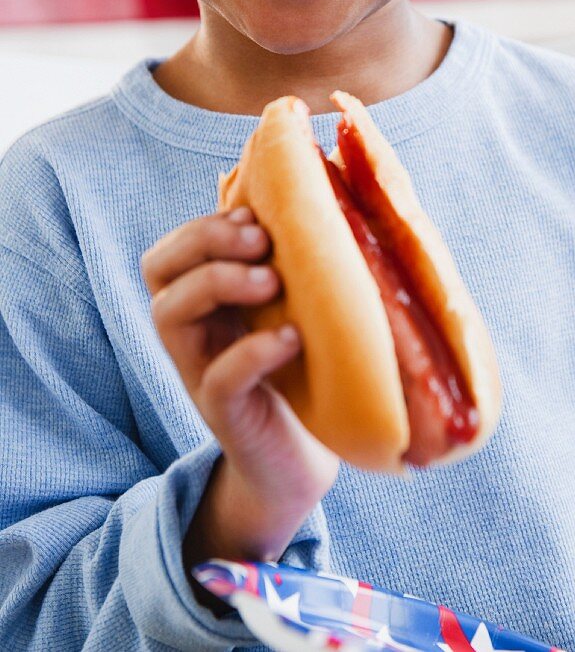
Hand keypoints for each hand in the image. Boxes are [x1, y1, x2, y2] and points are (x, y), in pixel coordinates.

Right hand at [141, 207, 339, 570]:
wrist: (301, 465)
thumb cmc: (303, 375)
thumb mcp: (290, 312)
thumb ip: (289, 269)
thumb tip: (328, 197)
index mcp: (205, 305)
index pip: (169, 251)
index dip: (201, 226)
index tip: (254, 218)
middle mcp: (192, 335)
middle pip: (158, 271)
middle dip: (204, 241)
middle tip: (259, 242)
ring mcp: (201, 374)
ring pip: (169, 313)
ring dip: (218, 282)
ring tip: (271, 281)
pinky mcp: (225, 415)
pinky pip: (219, 377)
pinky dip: (252, 351)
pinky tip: (291, 338)